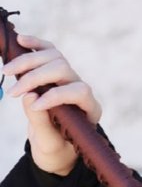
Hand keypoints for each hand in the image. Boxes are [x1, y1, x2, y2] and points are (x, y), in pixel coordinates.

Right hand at [3, 35, 101, 174]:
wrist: (53, 144)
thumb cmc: (55, 146)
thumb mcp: (49, 143)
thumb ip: (42, 123)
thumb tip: (29, 96)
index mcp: (90, 109)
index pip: (79, 91)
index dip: (57, 95)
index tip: (34, 107)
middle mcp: (81, 89)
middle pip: (63, 69)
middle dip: (36, 78)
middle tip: (14, 92)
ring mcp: (69, 77)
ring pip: (53, 56)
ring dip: (28, 61)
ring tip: (8, 71)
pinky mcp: (54, 70)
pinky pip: (47, 50)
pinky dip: (34, 43)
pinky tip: (20, 40)